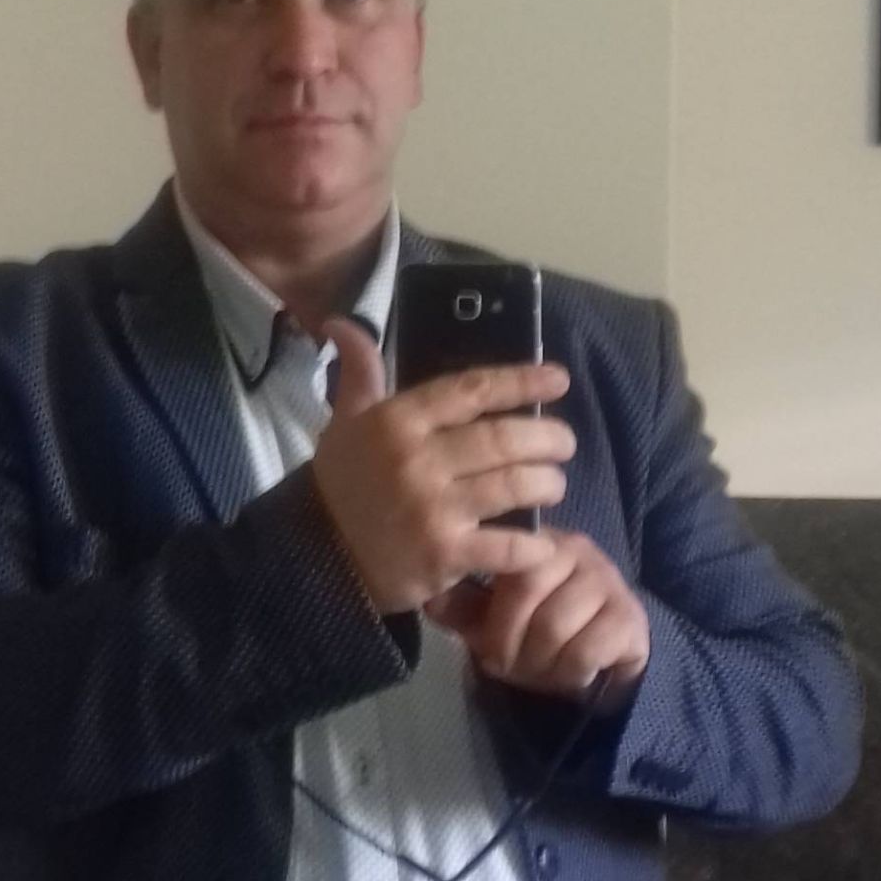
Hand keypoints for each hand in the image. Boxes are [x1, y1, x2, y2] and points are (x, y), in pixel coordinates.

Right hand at [311, 318, 575, 615]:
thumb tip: (342, 321)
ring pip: (513, 486)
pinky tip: (544, 543)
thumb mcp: (344, 422)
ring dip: (546, 484)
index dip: (522, 381)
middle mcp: (417, 459)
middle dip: (547, 437)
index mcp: (397, 421)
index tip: (559, 380)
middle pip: (503, 438)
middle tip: (565, 443)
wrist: (314, 558)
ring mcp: (433, 509)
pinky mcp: (444, 555)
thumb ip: (359, 372)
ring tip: (554, 484)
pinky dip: (534, 546)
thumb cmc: (341, 485)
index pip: (472, 390)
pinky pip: (507, 546)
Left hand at [424, 528, 649, 710]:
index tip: (486, 647)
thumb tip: (428, 598)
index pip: (507, 562)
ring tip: (539, 671)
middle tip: (507, 666)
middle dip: (509, 641)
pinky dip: (570, 673)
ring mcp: (608, 582)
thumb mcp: (496, 619)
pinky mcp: (630, 618)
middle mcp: (578, 551)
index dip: (491, 614)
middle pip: (527, 591)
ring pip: (556, 624)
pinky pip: (587, 649)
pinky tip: (572, 674)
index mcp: (539, 543)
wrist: (604, 660)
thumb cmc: (543, 634)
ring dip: (539, 662)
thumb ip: (463, 607)